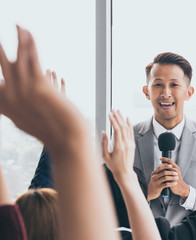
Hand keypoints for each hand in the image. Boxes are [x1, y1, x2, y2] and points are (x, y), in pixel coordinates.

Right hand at [0, 26, 82, 149]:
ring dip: (19, 41)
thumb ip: (14, 110)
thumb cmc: (53, 132)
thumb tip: (10, 102)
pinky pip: (33, 60)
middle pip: (4, 67)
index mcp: (8, 107)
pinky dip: (30, 45)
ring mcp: (24, 92)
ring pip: (19, 60)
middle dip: (1, 51)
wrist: (68, 140)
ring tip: (18, 27)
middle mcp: (12, 98)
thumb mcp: (27, 122)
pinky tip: (29, 34)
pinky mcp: (39, 87)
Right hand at [102, 110, 134, 177]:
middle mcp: (126, 143)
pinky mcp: (132, 144)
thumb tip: (104, 132)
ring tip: (118, 112)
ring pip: (127, 128)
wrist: (124, 172)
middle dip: (117, 117)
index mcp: (119, 146)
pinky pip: (131, 132)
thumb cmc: (114, 166)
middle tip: (113, 110)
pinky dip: (129, 124)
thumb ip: (104, 143)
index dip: (113, 120)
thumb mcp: (105, 156)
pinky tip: (127, 119)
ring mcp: (130, 143)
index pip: (116, 129)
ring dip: (122, 119)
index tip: (109, 114)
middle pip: (122, 126)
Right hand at [147, 163, 178, 200]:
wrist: (150, 192)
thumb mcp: (155, 177)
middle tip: (176, 172)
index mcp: (153, 173)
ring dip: (172, 177)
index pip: (160, 168)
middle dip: (171, 172)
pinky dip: (171, 183)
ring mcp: (156, 182)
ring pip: (165, 178)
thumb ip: (160, 172)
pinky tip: (175, 183)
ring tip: (177, 178)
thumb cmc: (155, 183)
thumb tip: (166, 164)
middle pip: (164, 172)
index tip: (171, 166)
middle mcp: (154, 177)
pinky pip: (166, 184)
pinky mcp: (158, 187)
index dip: (166, 166)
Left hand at [160, 157, 189, 199]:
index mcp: (176, 168)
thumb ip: (171, 168)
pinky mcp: (172, 180)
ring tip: (157, 171)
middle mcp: (175, 170)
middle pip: (166, 165)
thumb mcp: (175, 173)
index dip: (164, 159)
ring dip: (160, 170)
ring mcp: (174, 175)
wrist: (181, 187)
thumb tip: (164, 164)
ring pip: (165, 170)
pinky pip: (165, 177)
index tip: (160, 158)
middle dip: (161, 165)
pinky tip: (159, 175)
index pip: (169, 160)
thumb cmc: (177, 180)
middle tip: (157, 166)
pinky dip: (161, 175)